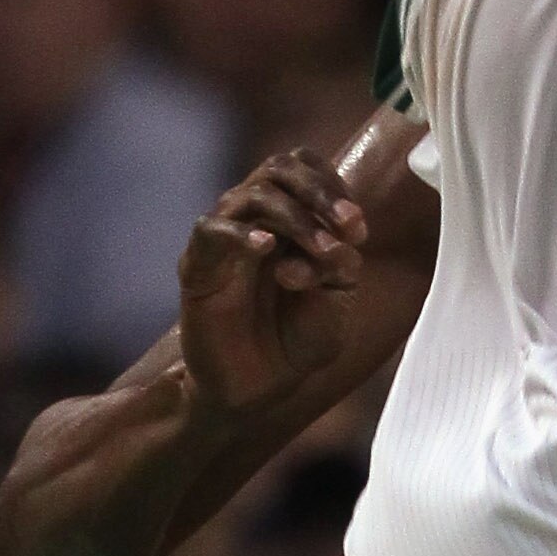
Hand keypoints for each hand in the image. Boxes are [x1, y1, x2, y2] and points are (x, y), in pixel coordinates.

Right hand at [177, 149, 369, 414]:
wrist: (260, 388)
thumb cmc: (299, 338)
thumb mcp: (338, 298)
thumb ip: (342, 262)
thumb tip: (338, 237)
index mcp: (291, 217)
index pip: (305, 167)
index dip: (334, 186)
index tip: (358, 228)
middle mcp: (256, 219)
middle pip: (278, 168)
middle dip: (319, 191)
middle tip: (348, 224)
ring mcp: (226, 239)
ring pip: (252, 195)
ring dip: (295, 218)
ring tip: (321, 252)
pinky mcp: (198, 265)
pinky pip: (211, 229)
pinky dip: (242, 234)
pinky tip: (267, 249)